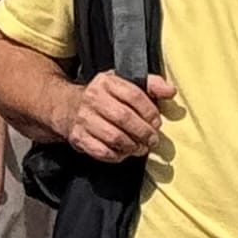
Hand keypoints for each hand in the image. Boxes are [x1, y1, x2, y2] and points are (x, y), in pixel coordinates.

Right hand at [58, 70, 174, 160]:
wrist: (67, 106)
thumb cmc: (104, 96)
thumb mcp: (124, 83)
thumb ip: (150, 84)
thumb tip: (170, 91)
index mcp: (107, 82)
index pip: (134, 95)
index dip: (150, 111)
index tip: (157, 122)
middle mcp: (93, 99)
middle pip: (124, 118)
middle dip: (143, 132)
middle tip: (153, 140)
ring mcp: (84, 119)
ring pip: (114, 137)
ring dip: (132, 146)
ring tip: (141, 148)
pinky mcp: (78, 138)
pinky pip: (101, 151)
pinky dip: (117, 155)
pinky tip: (125, 153)